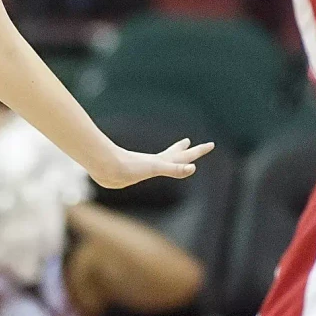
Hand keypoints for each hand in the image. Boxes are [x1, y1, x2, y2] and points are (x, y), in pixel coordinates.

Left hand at [90, 137, 214, 188]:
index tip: (211, 144)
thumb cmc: (129, 167)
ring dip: (168, 156)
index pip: (184, 155)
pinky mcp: (132, 172)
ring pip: (160, 160)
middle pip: (174, 155)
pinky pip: (147, 169)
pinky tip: (148, 167)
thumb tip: (192, 168)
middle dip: (184, 151)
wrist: (104, 167)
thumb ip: (174, 169)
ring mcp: (143, 166)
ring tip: (172, 152)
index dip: (198, 151)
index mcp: (161, 162)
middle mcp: (154, 162)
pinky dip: (152, 168)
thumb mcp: (155, 167)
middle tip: (190, 143)